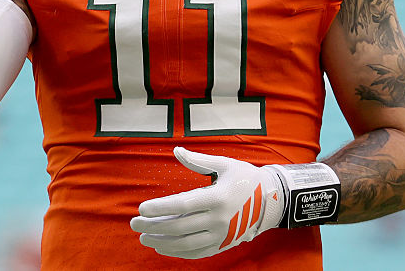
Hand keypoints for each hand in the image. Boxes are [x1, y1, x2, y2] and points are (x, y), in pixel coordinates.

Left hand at [130, 147, 285, 259]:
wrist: (270, 201)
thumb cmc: (245, 178)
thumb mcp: (225, 164)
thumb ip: (198, 160)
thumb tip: (176, 150)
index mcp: (217, 197)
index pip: (182, 205)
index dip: (160, 208)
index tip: (142, 208)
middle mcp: (218, 220)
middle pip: (179, 227)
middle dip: (153, 226)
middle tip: (134, 223)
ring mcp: (221, 235)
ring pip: (185, 243)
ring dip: (161, 242)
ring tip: (144, 237)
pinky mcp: (222, 245)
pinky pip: (196, 253)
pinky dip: (177, 252)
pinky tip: (162, 247)